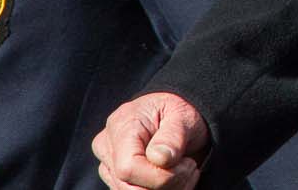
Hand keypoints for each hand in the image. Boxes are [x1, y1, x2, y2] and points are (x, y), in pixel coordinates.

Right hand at [93, 92, 209, 188]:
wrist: (177, 120)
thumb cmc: (179, 114)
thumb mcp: (183, 115)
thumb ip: (173, 135)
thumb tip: (159, 159)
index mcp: (120, 126)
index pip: (128, 168)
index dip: (160, 176)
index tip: (188, 164)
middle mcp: (107, 148)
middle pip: (130, 187)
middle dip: (168, 184)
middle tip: (190, 167)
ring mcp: (109, 167)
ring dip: (169, 189)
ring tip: (186, 171)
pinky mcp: (117, 181)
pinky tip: (178, 179)